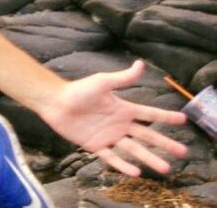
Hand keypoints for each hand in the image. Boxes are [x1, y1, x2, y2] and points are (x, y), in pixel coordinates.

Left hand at [39, 60, 187, 175]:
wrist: (55, 102)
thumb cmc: (78, 90)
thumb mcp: (102, 82)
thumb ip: (123, 78)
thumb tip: (141, 64)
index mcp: (123, 109)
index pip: (149, 114)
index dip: (165, 117)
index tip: (183, 120)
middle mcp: (119, 124)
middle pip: (147, 136)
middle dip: (165, 143)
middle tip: (183, 152)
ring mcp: (108, 136)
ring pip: (133, 150)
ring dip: (149, 158)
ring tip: (164, 168)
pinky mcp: (95, 145)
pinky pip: (112, 158)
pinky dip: (123, 166)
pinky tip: (136, 173)